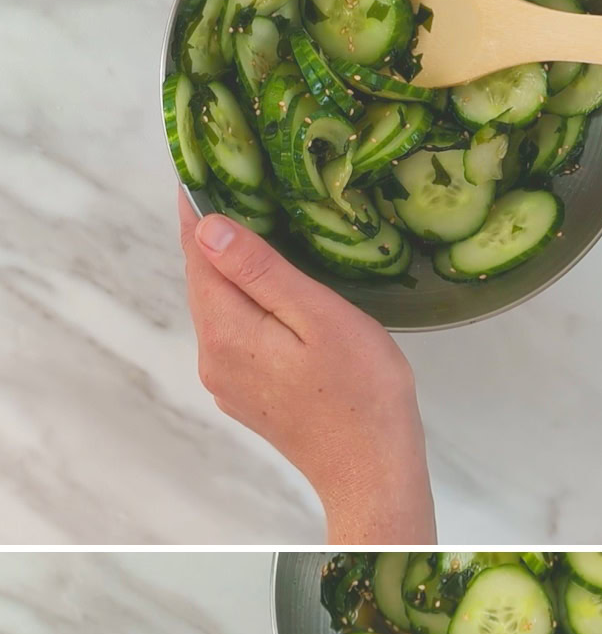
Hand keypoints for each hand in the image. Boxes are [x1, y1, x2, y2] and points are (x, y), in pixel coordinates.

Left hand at [179, 195, 435, 543]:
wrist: (373, 474)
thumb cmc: (362, 397)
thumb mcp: (318, 318)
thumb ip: (261, 272)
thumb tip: (209, 228)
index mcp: (225, 332)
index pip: (196, 251)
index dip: (198, 203)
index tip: (200, 159)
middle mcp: (213, 358)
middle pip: (205, 278)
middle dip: (216, 232)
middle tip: (238, 177)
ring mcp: (228, 380)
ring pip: (222, 307)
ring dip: (236, 269)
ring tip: (263, 223)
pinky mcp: (248, 395)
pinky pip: (238, 333)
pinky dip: (249, 303)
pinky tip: (277, 288)